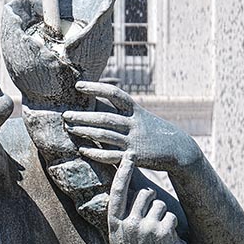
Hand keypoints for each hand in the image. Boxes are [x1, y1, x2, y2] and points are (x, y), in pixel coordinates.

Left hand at [63, 81, 201, 172]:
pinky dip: (96, 153)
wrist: (178, 150)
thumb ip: (123, 111)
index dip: (96, 88)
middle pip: (105, 117)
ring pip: (105, 135)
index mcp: (136, 111)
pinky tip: (83, 150)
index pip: (114, 94)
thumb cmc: (155, 131)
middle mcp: (134, 124)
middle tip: (65, 114)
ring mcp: (134, 141)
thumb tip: (100, 100)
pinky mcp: (134, 158)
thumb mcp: (142, 117)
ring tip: (69, 128)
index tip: (78, 85)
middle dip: (83, 115)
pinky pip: (112, 156)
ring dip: (86, 131)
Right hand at [108, 154, 178, 243]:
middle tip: (150, 220)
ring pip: (161, 204)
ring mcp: (146, 228)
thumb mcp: (118, 237)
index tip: (129, 155)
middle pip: (146, 194)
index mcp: (115, 223)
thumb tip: (129, 191)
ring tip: (156, 236)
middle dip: (152, 201)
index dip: (124, 171)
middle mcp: (129, 223)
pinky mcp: (163, 233)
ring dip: (162, 216)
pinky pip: (171, 217)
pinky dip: (171, 227)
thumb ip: (121, 215)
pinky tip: (164, 242)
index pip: (118, 191)